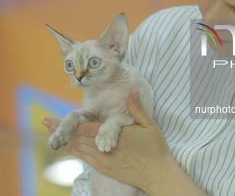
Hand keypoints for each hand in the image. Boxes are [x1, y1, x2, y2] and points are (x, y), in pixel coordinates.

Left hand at [42, 91, 173, 192]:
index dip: (69, 125)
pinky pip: (86, 159)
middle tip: (46, 124)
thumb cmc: (155, 149)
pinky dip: (75, 152)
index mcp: (116, 136)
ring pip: (80, 150)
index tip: (55, 120)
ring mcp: (105, 161)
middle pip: (79, 139)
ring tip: (52, 135)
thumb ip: (138, 109)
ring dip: (65, 141)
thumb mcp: (150, 125)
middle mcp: (106, 150)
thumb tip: (131, 91)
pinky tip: (69, 148)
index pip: (87, 129)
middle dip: (62, 131)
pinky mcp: (106, 169)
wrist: (158, 174)